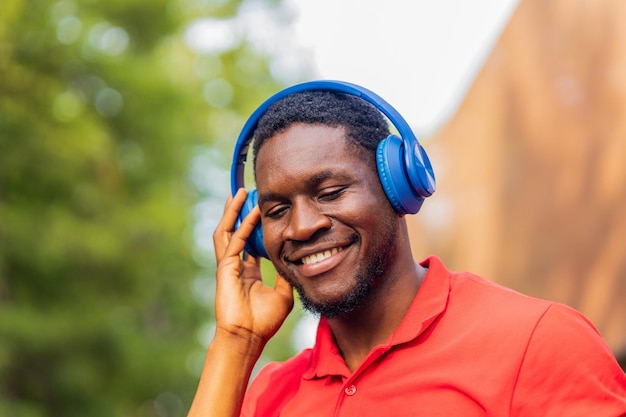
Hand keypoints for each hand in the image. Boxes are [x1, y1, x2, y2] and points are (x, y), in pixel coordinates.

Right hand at [212, 189, 293, 345]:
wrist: (249, 337)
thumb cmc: (264, 321)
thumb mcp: (283, 294)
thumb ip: (286, 276)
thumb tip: (297, 261)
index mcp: (247, 272)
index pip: (248, 242)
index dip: (252, 226)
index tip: (260, 210)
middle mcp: (236, 265)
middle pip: (234, 231)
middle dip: (239, 212)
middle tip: (246, 193)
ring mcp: (228, 266)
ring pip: (228, 231)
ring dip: (234, 212)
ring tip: (241, 193)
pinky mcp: (225, 269)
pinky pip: (234, 242)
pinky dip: (241, 226)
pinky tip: (250, 213)